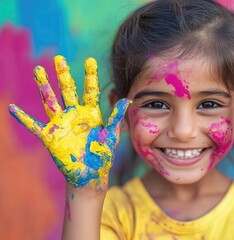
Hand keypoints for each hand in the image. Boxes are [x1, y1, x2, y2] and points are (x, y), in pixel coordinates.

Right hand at [9, 56, 130, 189]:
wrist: (91, 174)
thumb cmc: (103, 155)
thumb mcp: (112, 135)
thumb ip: (116, 118)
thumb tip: (126, 100)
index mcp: (91, 113)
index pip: (90, 90)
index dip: (90, 75)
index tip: (90, 60)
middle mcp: (75, 115)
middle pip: (68, 90)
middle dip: (64, 74)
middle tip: (59, 58)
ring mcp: (61, 124)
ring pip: (50, 101)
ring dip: (44, 87)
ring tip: (38, 71)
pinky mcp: (50, 137)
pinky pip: (34, 126)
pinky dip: (23, 118)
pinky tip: (12, 109)